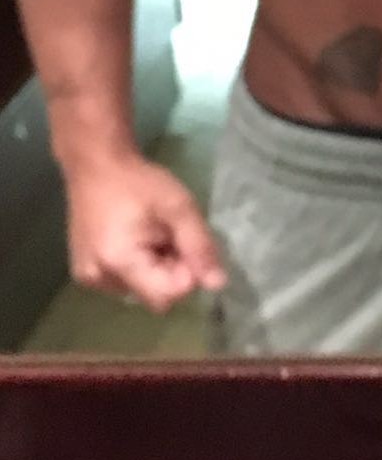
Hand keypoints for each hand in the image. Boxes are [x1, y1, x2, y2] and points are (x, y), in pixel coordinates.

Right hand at [66, 153, 226, 312]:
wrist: (95, 164)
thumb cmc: (137, 181)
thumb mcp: (178, 206)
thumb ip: (199, 245)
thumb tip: (217, 285)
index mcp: (119, 262)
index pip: (167, 295)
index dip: (185, 273)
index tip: (184, 242)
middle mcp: (98, 279)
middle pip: (154, 296)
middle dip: (171, 271)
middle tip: (169, 234)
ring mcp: (89, 278)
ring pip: (141, 291)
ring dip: (156, 270)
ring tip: (151, 233)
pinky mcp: (86, 273)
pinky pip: (125, 283)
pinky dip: (138, 268)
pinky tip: (135, 239)